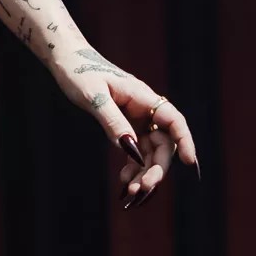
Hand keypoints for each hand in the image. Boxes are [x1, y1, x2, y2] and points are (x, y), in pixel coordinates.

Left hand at [54, 42, 199, 211]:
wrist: (66, 61)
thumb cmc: (79, 73)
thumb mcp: (94, 97)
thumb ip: (113, 122)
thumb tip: (131, 150)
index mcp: (142, 97)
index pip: (173, 120)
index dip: (185, 141)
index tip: (189, 163)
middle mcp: (144, 109)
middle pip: (162, 143)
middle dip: (156, 169)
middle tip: (141, 190)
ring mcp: (136, 119)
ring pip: (150, 152)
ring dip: (144, 174)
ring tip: (131, 194)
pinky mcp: (126, 126)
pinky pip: (136, 152)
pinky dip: (133, 169)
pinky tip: (125, 182)